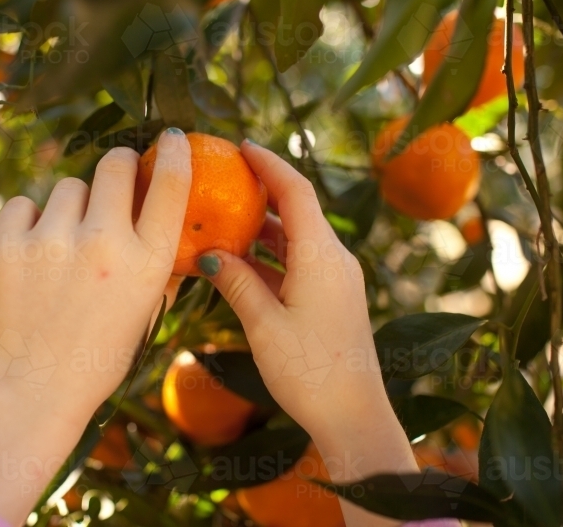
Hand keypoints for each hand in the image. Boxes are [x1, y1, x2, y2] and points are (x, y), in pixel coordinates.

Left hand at [0, 128, 191, 524]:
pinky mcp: (7, 243)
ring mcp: (53, 240)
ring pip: (67, 188)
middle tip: (111, 182)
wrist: (34, 391)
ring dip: (69, 208)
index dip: (173, 153)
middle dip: (116, 167)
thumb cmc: (98, 356)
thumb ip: (156, 264)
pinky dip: (28, 222)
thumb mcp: (144, 311)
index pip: (171, 185)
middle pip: (114, 165)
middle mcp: (105, 243)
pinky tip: (30, 254)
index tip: (171, 139)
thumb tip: (164, 220)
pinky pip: (23, 204)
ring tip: (60, 249)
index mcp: (147, 263)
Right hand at [198, 140, 416, 525]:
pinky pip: (300, 263)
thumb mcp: (263, 324)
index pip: (296, 191)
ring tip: (224, 219)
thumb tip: (208, 253)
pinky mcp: (334, 298)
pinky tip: (241, 264)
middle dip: (262, 191)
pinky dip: (272, 257)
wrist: (353, 416)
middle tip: (225, 179)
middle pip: (298, 210)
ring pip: (297, 239)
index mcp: (321, 256)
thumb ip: (236, 282)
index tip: (242, 146)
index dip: (269, 164)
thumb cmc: (309, 371)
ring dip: (264, 228)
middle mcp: (334, 259)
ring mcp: (337, 279)